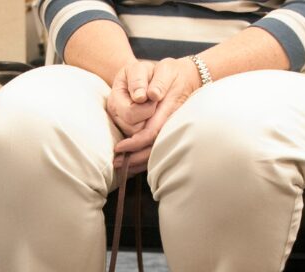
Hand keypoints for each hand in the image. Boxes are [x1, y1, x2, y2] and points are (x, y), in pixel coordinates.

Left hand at [115, 57, 203, 175]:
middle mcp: (170, 121)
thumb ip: (158, 81)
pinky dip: (145, 159)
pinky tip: (133, 165)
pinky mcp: (168, 131)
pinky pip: (158, 148)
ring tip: (121, 168)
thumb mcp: (164, 69)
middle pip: (153, 146)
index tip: (119, 148)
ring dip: (139, 162)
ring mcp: (171, 127)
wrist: (189, 77)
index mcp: (168, 107)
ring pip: (156, 150)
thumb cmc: (171, 73)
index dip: (135, 142)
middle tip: (116, 162)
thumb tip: (150, 95)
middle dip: (135, 157)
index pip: (151, 131)